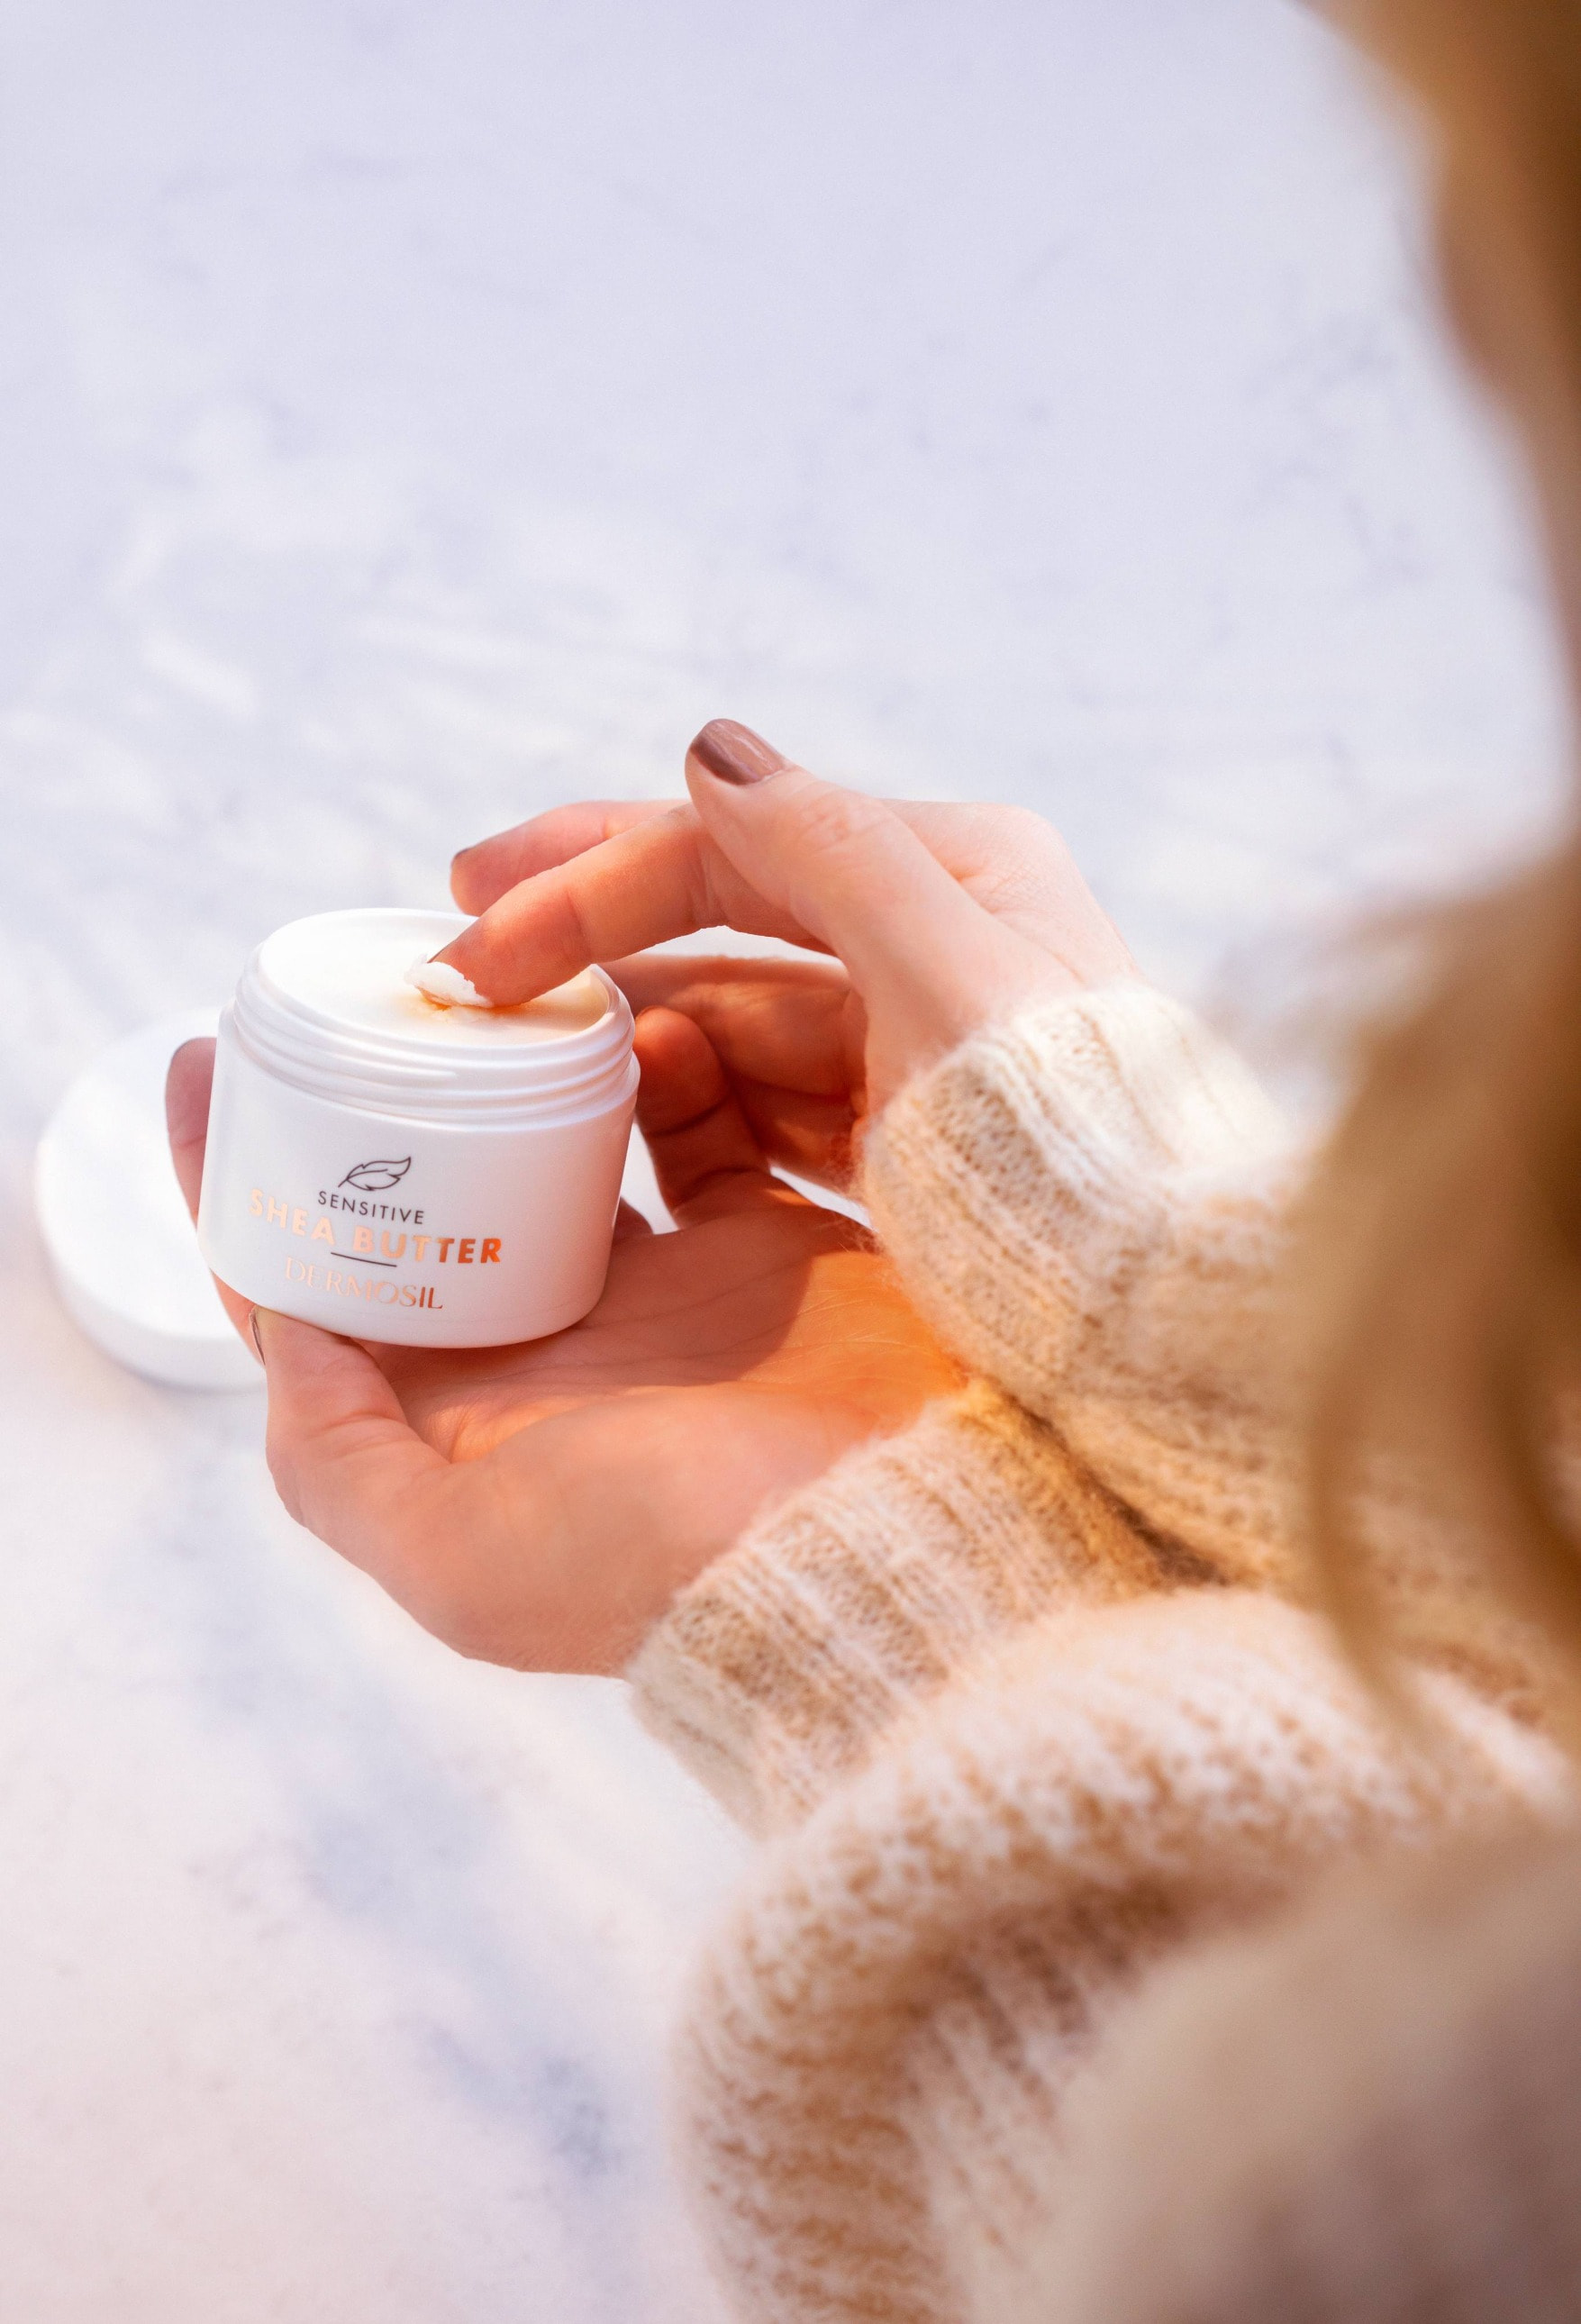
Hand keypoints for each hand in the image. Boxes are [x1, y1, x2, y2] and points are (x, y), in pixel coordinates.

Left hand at [167, 1010, 957, 1674]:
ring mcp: (661, 1297)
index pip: (318, 1289)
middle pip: (434, 1196)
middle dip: (388, 1094)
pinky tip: (646, 1009)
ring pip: (561, 1144)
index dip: (244, 1181)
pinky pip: (700, 1123)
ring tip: (500, 970)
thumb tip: (284, 1332)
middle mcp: (553, 1355)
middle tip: (370, 984)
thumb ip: (336, 1464)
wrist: (899, 1552)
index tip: (206, 1056)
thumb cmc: (669, 1568)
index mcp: (465, 1423)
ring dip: (525, 1063)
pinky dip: (673, 1064)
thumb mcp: (458, 1560)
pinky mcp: (764, 1247)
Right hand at [439, 721, 1133, 1144]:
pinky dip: (692, 1094)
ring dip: (630, 1014)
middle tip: (461, 939)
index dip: (590, 878)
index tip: (473, 934)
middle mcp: (941, 942)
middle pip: (729, 912)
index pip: (735, 843)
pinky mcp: (912, 1140)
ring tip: (515, 1037)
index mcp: (958, 873)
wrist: (1163, 1321)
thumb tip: (709, 748)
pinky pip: (772, 1097)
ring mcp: (922, 1044)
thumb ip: (830, 854)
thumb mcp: (947, 981)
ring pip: (742, 1010)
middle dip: (592, 920)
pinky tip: (619, 1102)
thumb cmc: (1072, 1151)